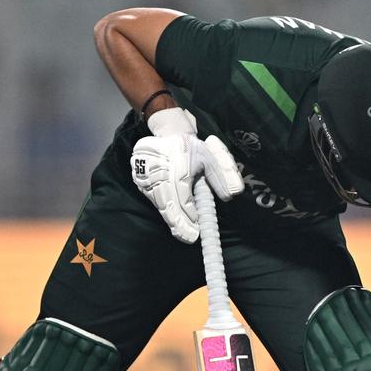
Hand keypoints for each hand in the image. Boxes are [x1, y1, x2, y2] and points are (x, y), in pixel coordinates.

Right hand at [130, 108, 243, 242]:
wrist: (167, 133)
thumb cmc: (192, 147)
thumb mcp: (211, 156)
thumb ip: (222, 175)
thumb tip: (231, 196)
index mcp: (176, 163)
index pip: (181, 195)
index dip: (187, 214)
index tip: (196, 229)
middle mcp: (156, 170)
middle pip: (167, 203)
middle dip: (178, 223)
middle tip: (189, 238)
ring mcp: (144, 174)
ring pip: (158, 202)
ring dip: (171, 218)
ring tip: (183, 233)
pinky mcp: (138, 178)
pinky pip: (152, 198)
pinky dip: (164, 209)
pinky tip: (173, 220)